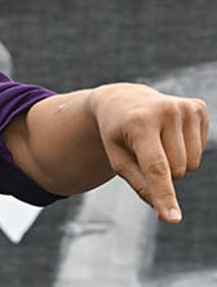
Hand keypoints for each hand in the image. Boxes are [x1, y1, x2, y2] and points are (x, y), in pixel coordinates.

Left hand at [90, 83, 208, 222]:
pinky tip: (168, 131)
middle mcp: (165, 110)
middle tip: (143, 150)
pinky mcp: (198, 107)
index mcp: (139, 122)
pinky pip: (201, 148)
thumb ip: (140, 185)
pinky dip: (186, 147)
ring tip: (155, 140)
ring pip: (192, 163)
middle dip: (162, 171)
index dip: (165, 195)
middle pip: (177, 169)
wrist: (120, 100)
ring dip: (175, 161)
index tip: (172, 219)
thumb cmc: (117, 134)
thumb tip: (165, 214)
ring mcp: (184, 107)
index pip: (156, 167)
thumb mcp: (117, 159)